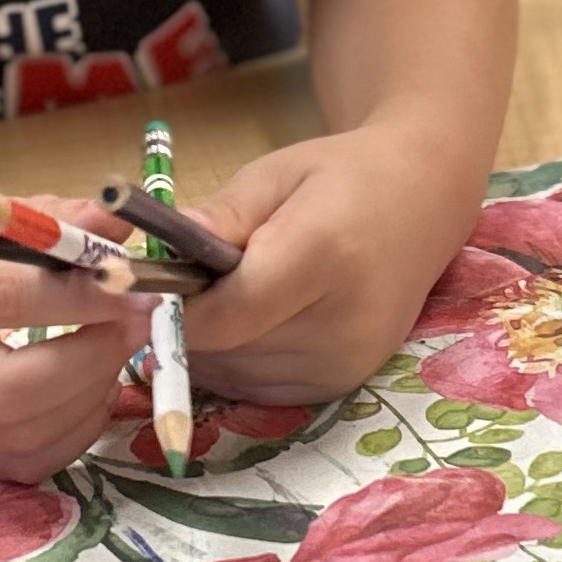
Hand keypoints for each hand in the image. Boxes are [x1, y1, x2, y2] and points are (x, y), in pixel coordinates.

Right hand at [0, 195, 132, 484]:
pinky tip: (89, 392)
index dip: (81, 296)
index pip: (5, 296)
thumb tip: (120, 227)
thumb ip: (54, 221)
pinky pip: (23, 463)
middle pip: (13, 388)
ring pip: (23, 434)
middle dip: (92, 359)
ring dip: (90, 396)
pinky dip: (73, 434)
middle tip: (133, 324)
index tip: (132, 285)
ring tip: (113, 351)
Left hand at [179, 122, 482, 404]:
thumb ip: (218, 218)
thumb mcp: (274, 174)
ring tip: (221, 294)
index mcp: (324, 255)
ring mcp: (347, 361)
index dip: (174, 311)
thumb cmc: (341, 176)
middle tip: (178, 281)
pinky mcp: (343, 383)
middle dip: (187, 322)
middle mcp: (343, 322)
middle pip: (228, 348)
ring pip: (236, 374)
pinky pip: (258, 388)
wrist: (423, 198)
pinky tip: (248, 320)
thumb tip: (155, 254)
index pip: (228, 313)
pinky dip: (237, 360)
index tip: (138, 290)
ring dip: (209, 344)